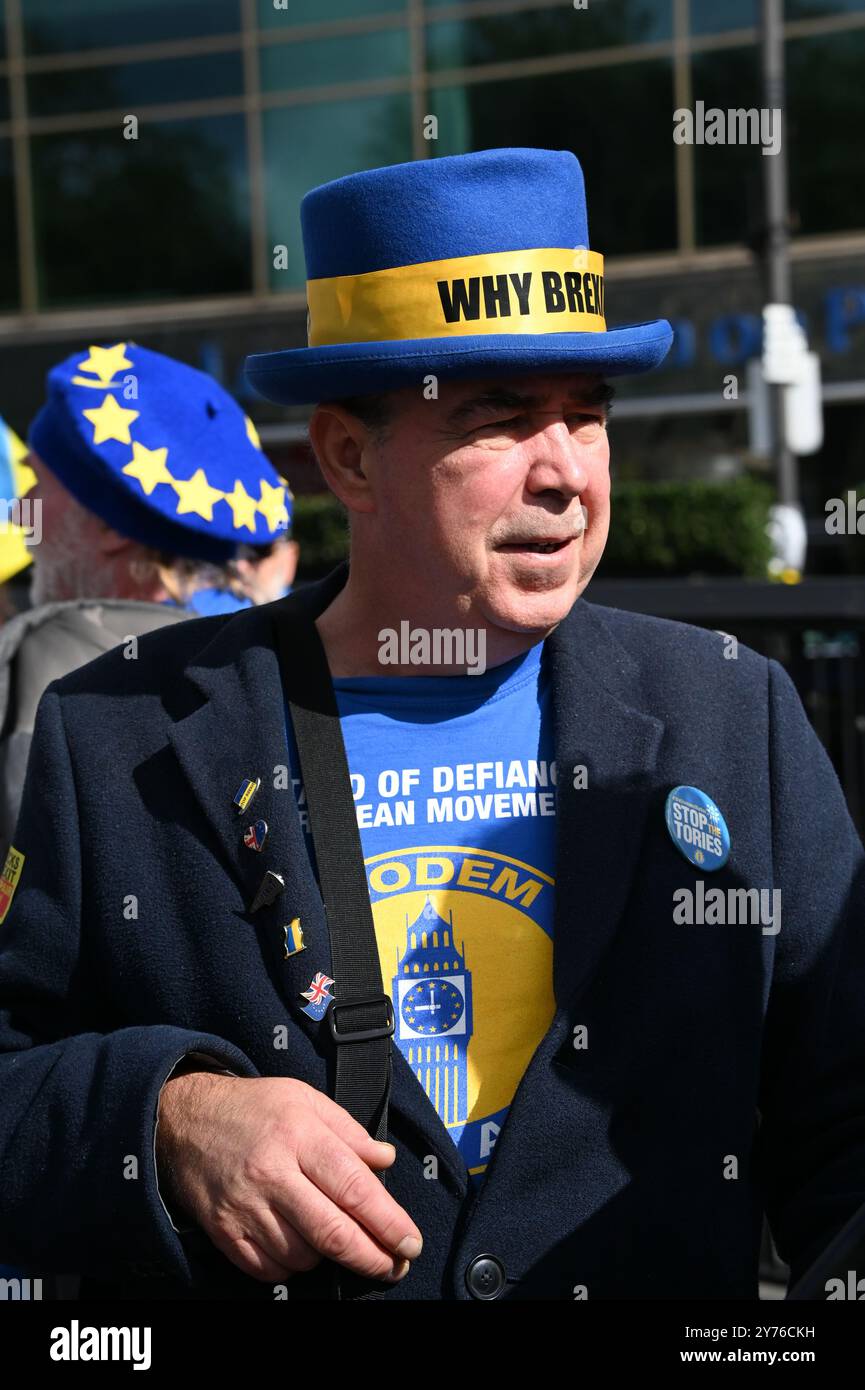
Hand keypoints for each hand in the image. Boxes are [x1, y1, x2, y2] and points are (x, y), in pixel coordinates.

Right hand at [156, 1072, 421, 1283]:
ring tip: (338, 1240)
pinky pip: (269, 1270)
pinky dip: (292, 1267)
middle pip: (332, 1232)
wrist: (184, 1119)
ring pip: (303, 1256)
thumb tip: (386, 1161)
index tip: (410, 1241)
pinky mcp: (224, 1232)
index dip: (388, 1221)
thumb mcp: (305, 1100)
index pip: (354, 1188)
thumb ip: (349, 1131)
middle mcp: (272, 1174)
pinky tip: (301, 1249)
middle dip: (372, 1257)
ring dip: (329, 1258)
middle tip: (395, 1266)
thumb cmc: (254, 1108)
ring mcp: (245, 1207)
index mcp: (299, 1135)